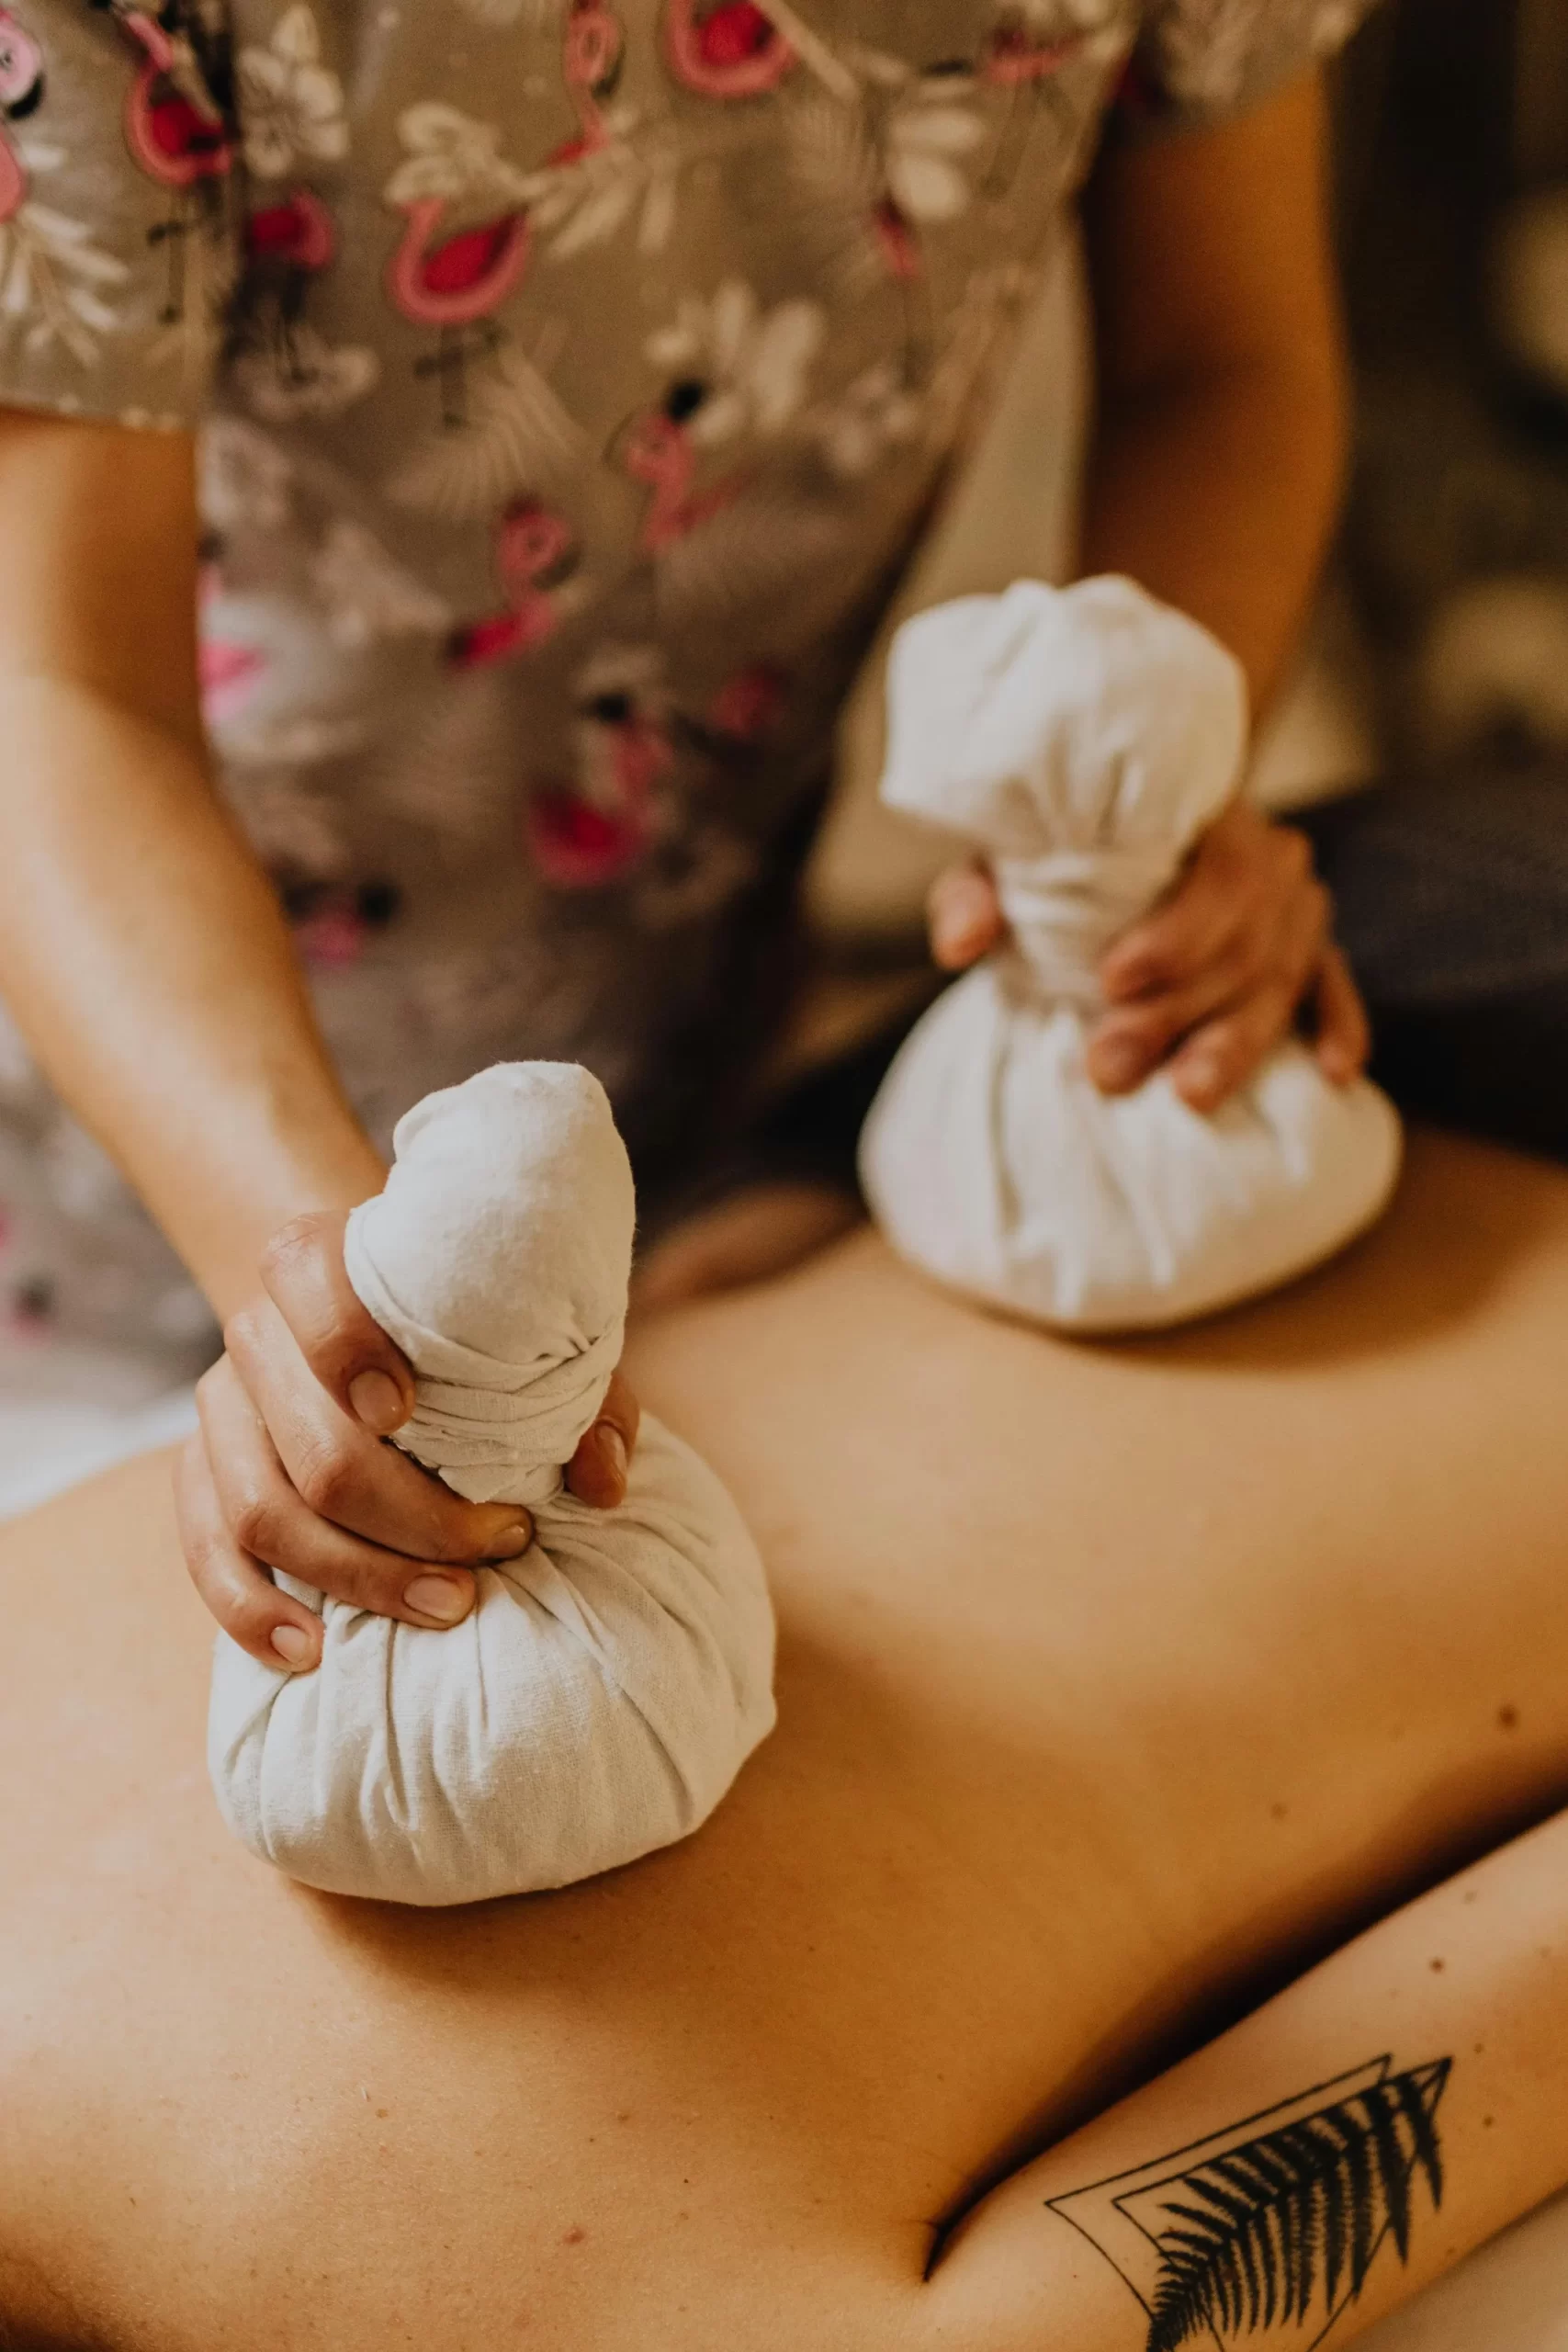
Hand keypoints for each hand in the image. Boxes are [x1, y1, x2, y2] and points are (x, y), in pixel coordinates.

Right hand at [175, 1209, 641, 1672]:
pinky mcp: (200, 1475)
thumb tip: (600, 1482)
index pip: (306, 1282)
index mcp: (318, 1264)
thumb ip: (579, 1396)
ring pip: (260, 1510)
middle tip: (495, 1550)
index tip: (407, 1414)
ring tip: (444, 1606)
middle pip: (314, 1444)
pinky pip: (205, 1553)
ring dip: (356, 1573)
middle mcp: (257, 1333)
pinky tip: (310, 1650)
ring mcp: (221, 1409)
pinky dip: (251, 1609)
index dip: (346, 1349)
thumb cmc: (462, 1332)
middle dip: (410, 1517)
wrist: (362, 1318)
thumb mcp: (530, 1338)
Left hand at [926, 800, 1369, 1112]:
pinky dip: (1339, 1024)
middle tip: (1111, 1069)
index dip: (1174, 935)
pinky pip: (1337, 986)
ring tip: (1188, 1095)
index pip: (1219, 873)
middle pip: (1244, 943)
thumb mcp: (1009, 858)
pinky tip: (1331, 1072)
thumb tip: (959, 944)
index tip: (1109, 982)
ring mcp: (1297, 907)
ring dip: (1236, 1042)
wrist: (1131, 828)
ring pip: (1282, 978)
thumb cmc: (1065, 853)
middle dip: (1177, 1013)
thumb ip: (977, 891)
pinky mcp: (1312, 951)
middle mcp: (1268, 856)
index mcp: (1205, 814)